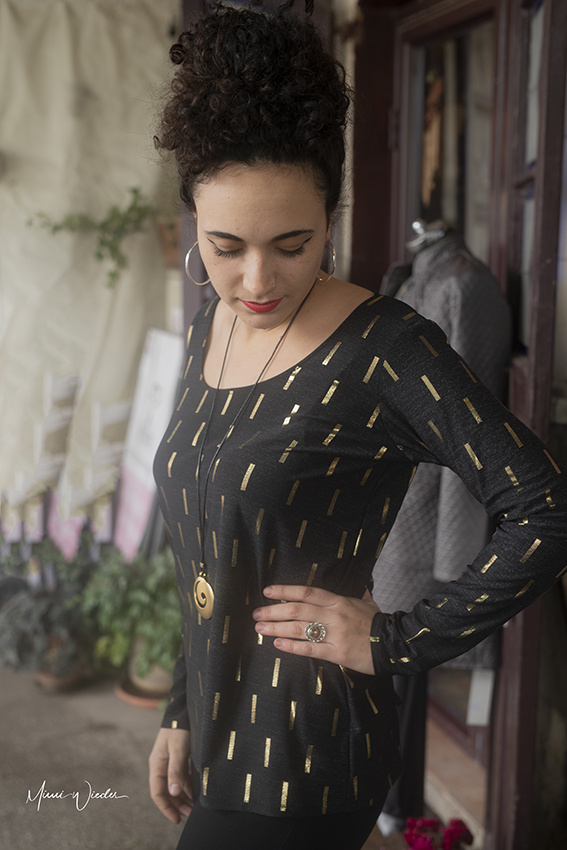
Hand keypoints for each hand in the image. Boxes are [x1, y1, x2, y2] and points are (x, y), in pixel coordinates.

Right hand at [149, 727, 192, 823]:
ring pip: (174, 786)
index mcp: (157, 764)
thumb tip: (173, 793)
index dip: (166, 808)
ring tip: (194, 808)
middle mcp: (161, 765)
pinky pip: (181, 778)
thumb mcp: (178, 749)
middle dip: (176, 805)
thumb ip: (175, 770)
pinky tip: (195, 794)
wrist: (183, 710)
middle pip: (166, 792)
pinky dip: (187, 787)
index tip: (176, 819)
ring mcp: (170, 762)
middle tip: (190, 815)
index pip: (158, 792)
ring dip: (182, 798)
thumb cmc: (179, 728)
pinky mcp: (179, 758)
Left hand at [253, 585, 380, 674]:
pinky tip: (277, 644)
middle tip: (256, 613)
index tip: (268, 591)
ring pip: (299, 628)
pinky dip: (291, 646)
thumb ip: (359, 591)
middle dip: (273, 611)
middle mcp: (334, 615)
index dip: (285, 590)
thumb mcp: (368, 602)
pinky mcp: (336, 653)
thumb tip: (360, 580)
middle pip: (297, 609)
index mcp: (338, 601)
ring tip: (259, 628)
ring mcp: (334, 634)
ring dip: (276, 627)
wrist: (394, 645)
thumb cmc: (378, 623)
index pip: (307, 592)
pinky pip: (310, 648)